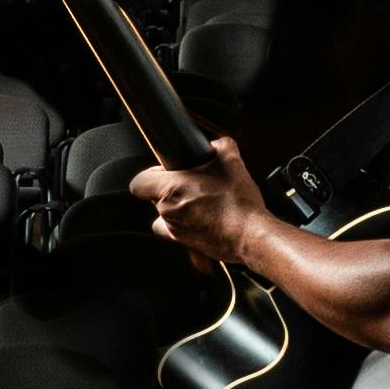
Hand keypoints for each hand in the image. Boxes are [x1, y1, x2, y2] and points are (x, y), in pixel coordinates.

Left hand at [134, 139, 265, 271]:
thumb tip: (217, 144)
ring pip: (165, 215)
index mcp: (172, 188)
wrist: (251, 236)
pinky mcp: (185, 244)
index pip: (138, 182)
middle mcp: (168, 211)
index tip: (165, 172)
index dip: (151, 174)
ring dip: (178, 208)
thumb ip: (221, 146)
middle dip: (170, 190)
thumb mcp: (233, 163)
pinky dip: (184, 225)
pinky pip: (176, 232)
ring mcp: (175, 229)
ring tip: (201, 203)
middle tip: (192, 185)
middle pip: (154, 197)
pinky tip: (203, 219)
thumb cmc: (238, 204)